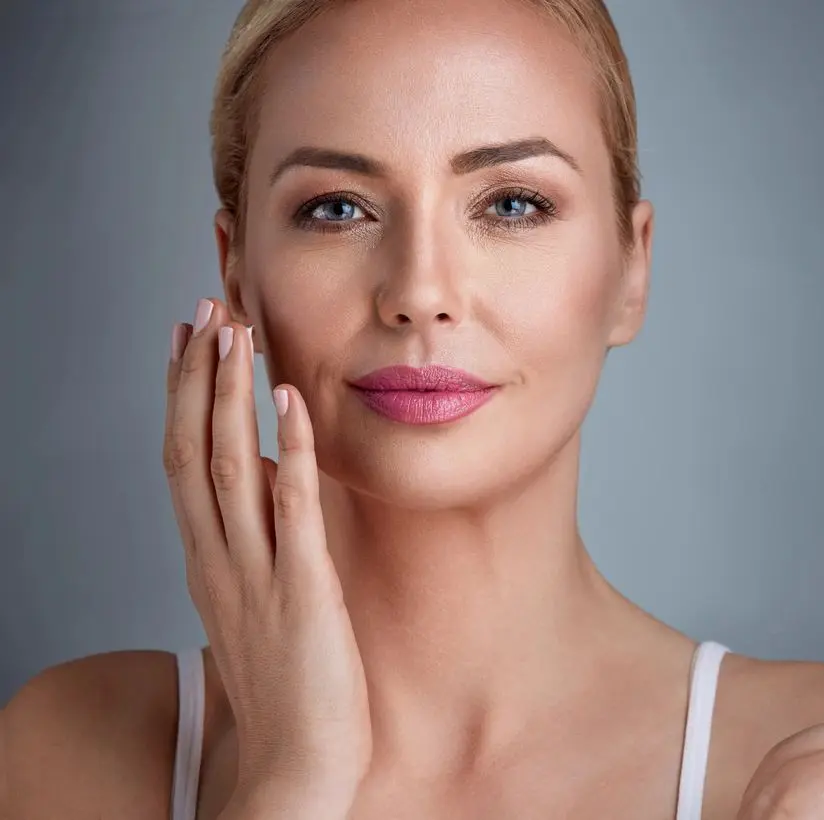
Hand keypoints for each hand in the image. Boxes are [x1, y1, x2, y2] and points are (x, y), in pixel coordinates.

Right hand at [164, 298, 369, 808]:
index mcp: (209, 562)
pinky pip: (292, 508)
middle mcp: (218, 561)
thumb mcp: (263, 599)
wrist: (298, 763)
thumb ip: (261, 537)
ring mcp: (255, 575)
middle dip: (197, 376)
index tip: (188, 340)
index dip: (183, 397)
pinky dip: (291, 450)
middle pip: (192, 450)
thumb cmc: (290, 685)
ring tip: (236, 332)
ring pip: (228, 467)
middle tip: (205, 310)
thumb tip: (273, 476)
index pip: (182, 461)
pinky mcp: (302, 592)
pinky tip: (292, 402)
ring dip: (229, 396)